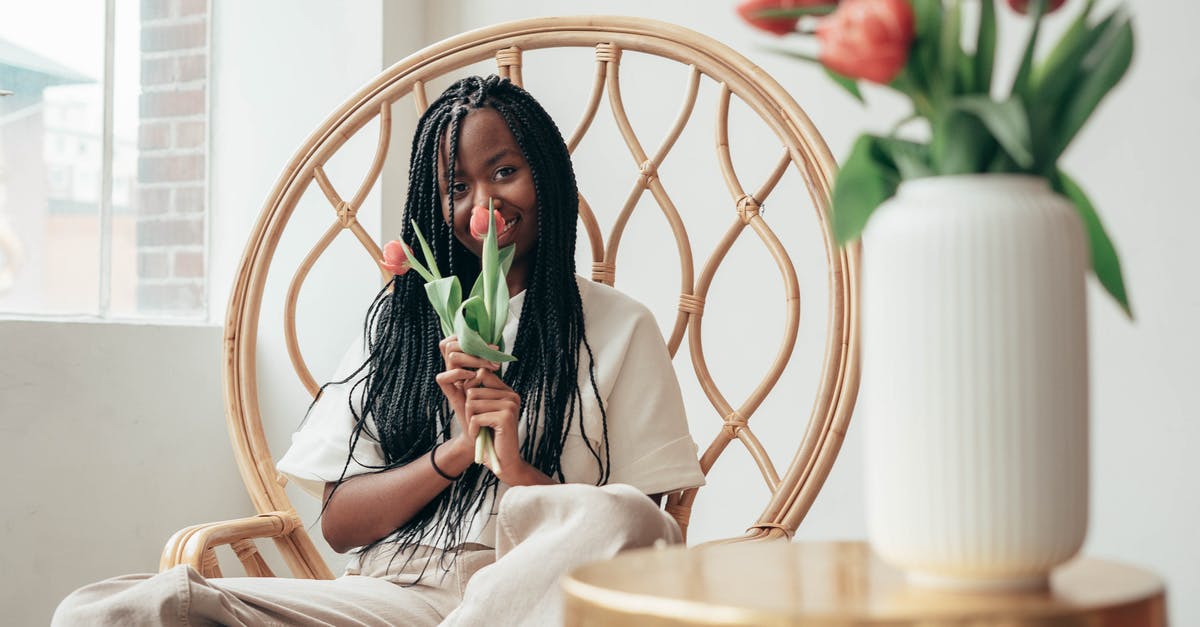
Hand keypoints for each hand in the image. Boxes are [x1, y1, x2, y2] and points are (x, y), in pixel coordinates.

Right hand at [435, 336, 500, 433]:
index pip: (451, 341)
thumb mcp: (492, 379)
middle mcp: (452, 371)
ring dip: (473, 358)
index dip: (464, 335)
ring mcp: (450, 382)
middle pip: (449, 344)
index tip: (487, 343)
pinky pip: (443, 377)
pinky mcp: (450, 395)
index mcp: (460, 365)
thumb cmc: (491, 405)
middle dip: (472, 344)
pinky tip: (473, 378)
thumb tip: (495, 344)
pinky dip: (459, 373)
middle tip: (493, 353)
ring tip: (489, 366)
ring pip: (451, 356)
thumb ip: (489, 363)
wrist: (486, 431)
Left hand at [462, 368, 527, 482]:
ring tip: (480, 429)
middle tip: (478, 424)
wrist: (503, 462)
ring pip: (472, 403)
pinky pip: (476, 418)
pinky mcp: (505, 417)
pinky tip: (481, 436)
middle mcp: (511, 395)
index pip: (482, 374)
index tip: (474, 409)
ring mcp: (510, 405)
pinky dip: (473, 429)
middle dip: (469, 410)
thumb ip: (477, 393)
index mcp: (508, 392)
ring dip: (470, 420)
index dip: (470, 391)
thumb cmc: (490, 437)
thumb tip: (463, 378)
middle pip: (473, 391)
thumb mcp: (482, 411)